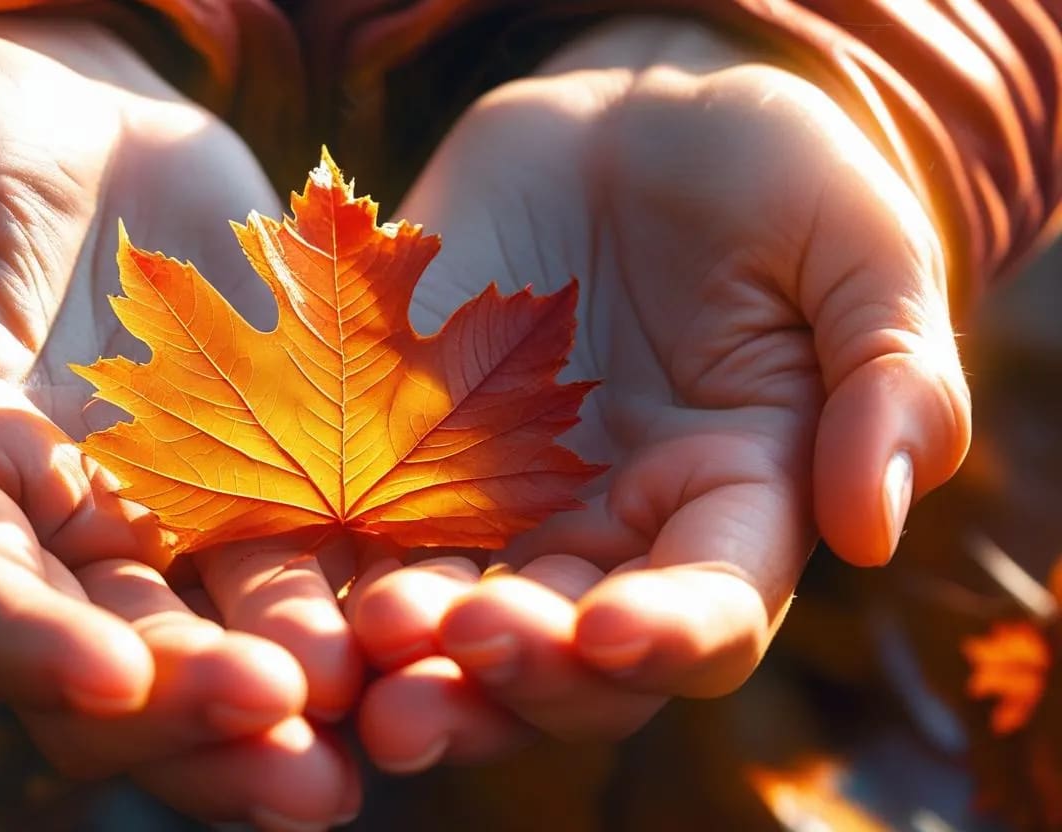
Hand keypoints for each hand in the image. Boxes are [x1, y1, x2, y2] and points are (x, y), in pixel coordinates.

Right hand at [0, 19, 358, 826]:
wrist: (83, 110)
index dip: (39, 654)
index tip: (116, 676)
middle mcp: (64, 534)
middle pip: (121, 665)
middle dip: (197, 721)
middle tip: (293, 764)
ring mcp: (174, 514)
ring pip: (231, 639)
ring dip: (301, 696)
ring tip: (375, 726)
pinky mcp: (271, 473)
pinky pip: (321, 557)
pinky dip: (367, 606)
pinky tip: (429, 633)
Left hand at [346, 16, 970, 769]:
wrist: (628, 117)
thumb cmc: (769, 173)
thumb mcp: (860, 249)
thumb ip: (891, 380)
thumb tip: (876, 528)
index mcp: (736, 507)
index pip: (711, 612)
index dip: (668, 637)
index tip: (610, 632)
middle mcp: (615, 534)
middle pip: (571, 658)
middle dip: (515, 674)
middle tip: (450, 663)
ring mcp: (504, 503)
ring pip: (458, 621)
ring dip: (410, 655)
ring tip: (361, 653)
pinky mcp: (405, 457)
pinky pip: (364, 535)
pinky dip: (330, 576)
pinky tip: (292, 594)